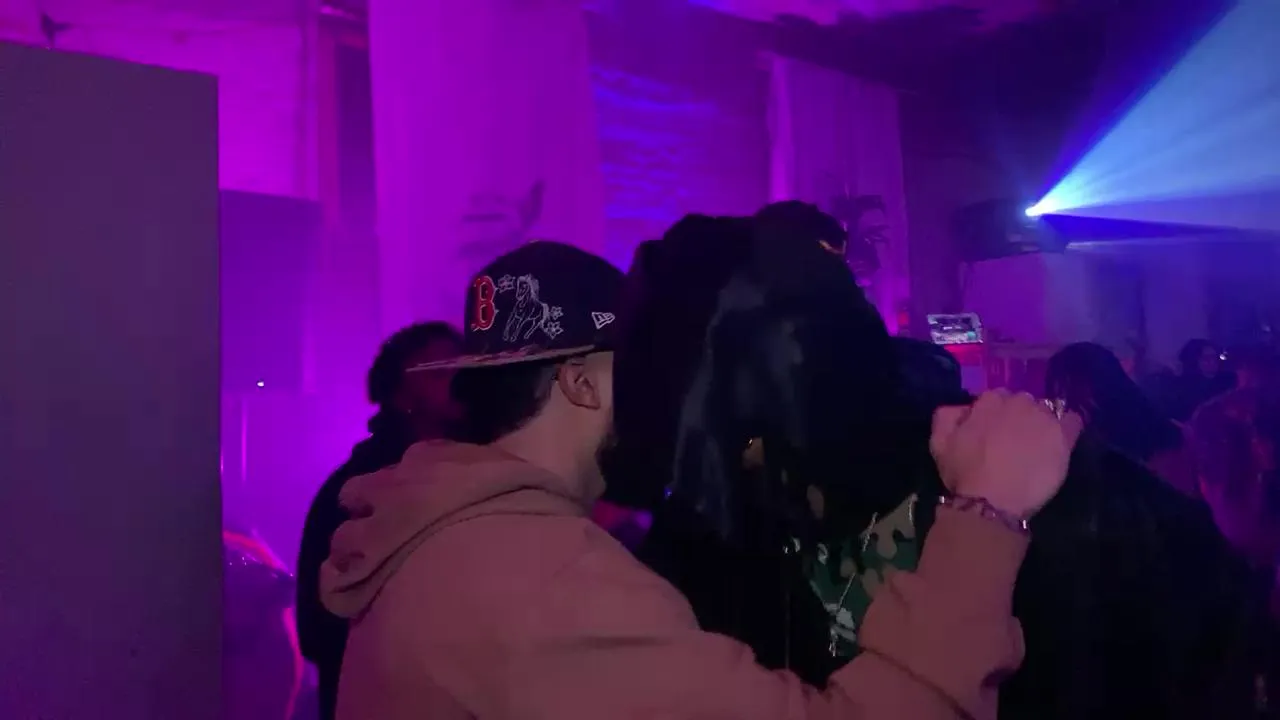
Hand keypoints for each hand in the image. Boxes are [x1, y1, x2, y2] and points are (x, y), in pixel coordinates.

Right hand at [930, 390, 1083, 517]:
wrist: (992, 502)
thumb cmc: (964, 473)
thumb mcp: (939, 442)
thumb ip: (946, 416)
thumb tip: (962, 407)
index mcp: (991, 401)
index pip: (997, 398)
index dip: (993, 416)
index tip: (990, 433)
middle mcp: (1020, 402)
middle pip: (1022, 403)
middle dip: (1017, 417)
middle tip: (1011, 442)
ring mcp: (1045, 418)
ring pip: (1046, 412)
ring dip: (1040, 423)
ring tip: (1034, 446)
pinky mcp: (1064, 438)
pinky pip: (1073, 421)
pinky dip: (1067, 426)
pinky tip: (1059, 441)